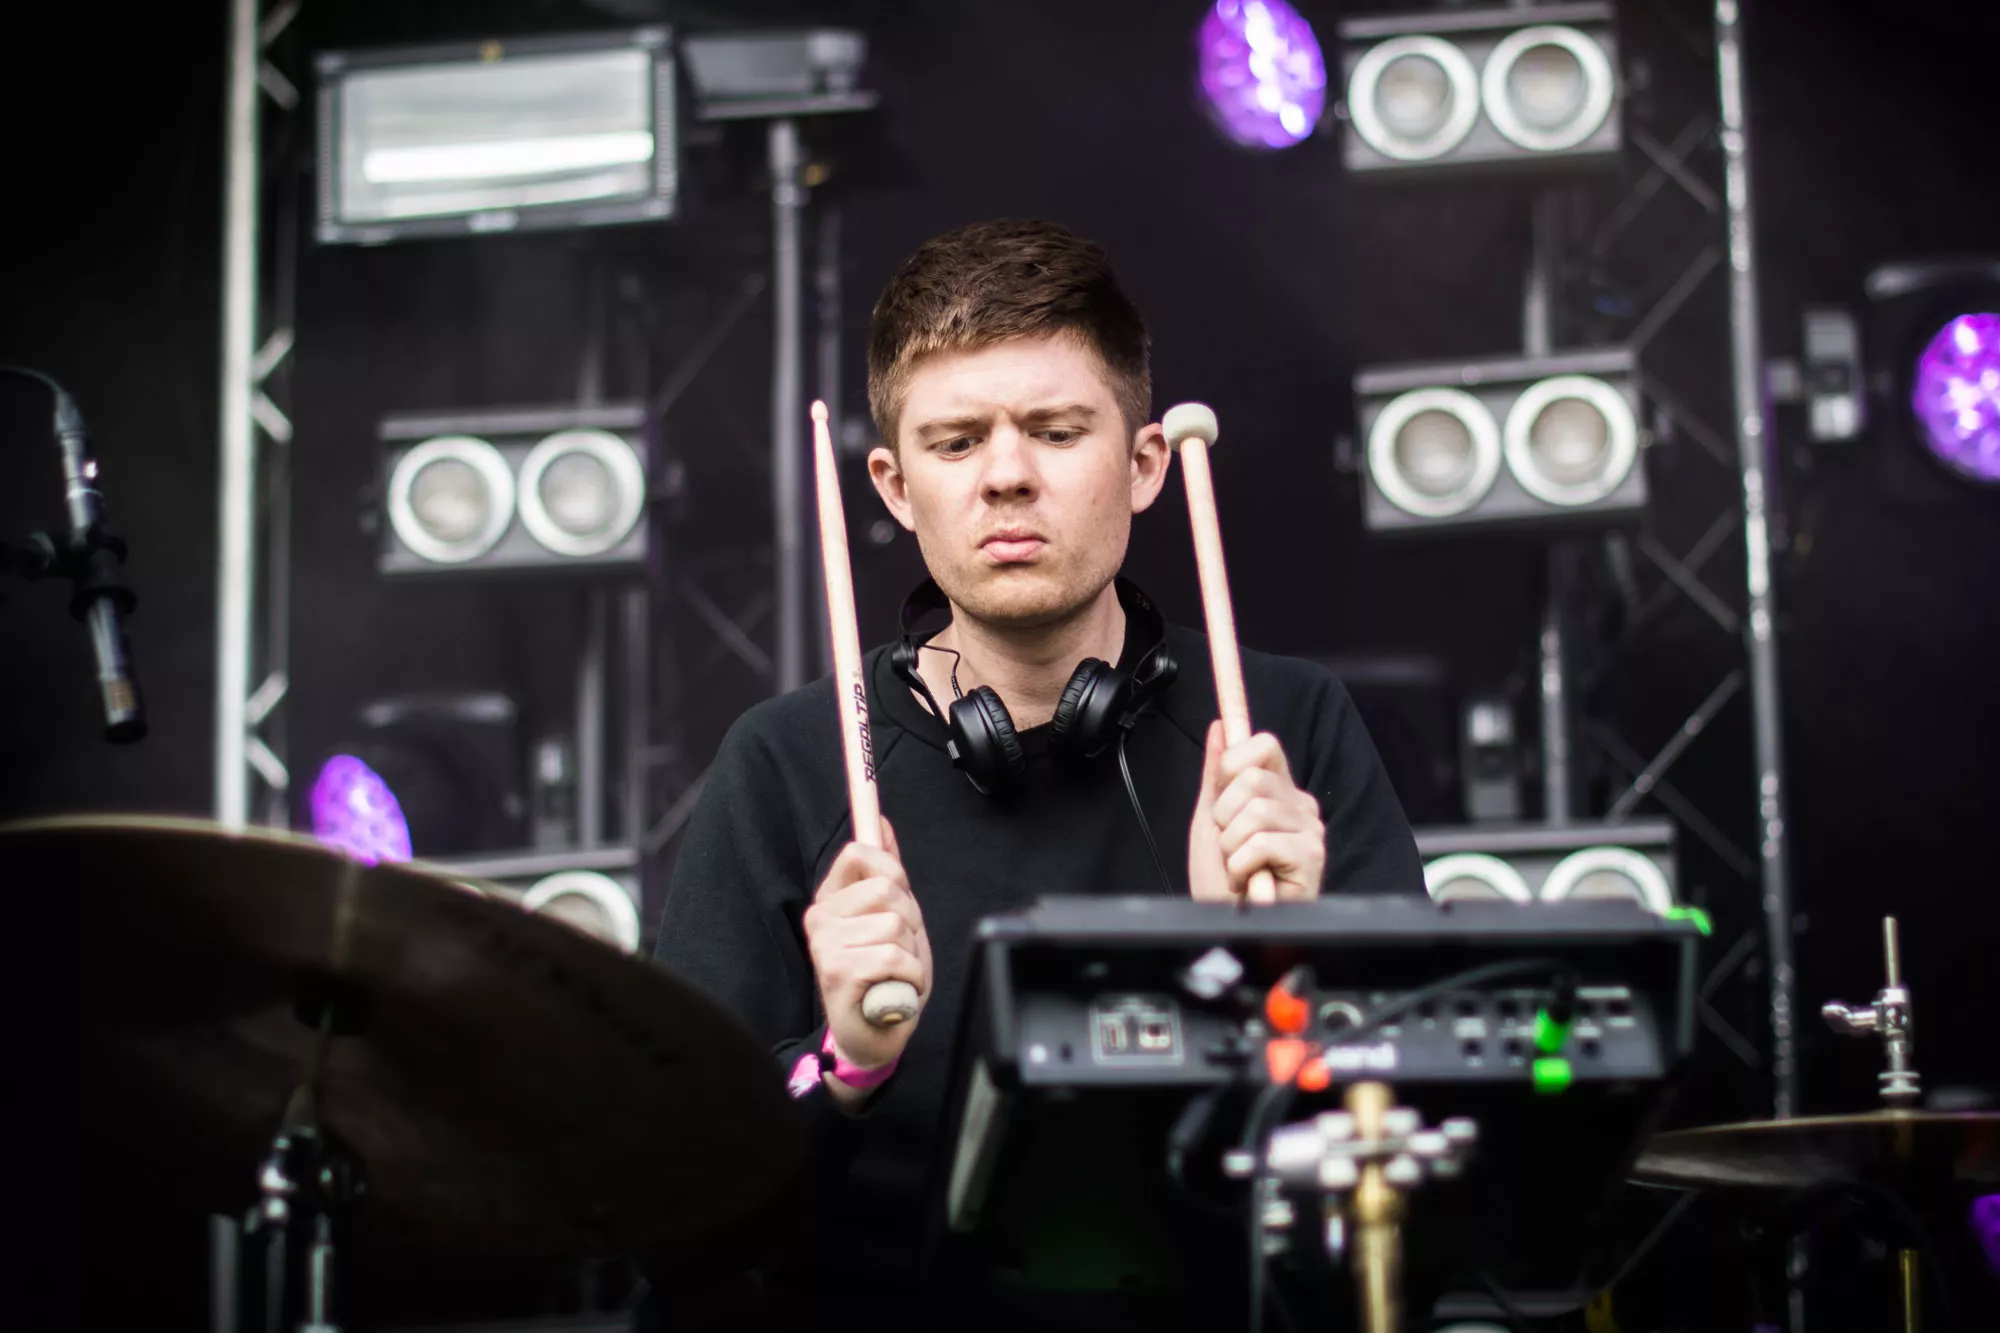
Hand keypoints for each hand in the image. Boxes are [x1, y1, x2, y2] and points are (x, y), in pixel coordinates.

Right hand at [803, 817, 931, 1079]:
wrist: (871, 1035)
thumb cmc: (883, 976)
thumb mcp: (891, 916)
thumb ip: (884, 871)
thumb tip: (880, 823)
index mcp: (831, 899)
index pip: (859, 853)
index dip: (892, 869)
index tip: (901, 895)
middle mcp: (821, 918)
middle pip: (888, 889)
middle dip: (911, 921)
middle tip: (900, 949)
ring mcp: (826, 944)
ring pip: (896, 925)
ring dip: (912, 954)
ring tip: (896, 973)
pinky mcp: (838, 970)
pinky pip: (896, 956)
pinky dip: (911, 976)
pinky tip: (895, 989)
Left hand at [1188, 721, 1325, 902]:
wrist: (1228, 921)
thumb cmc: (1223, 879)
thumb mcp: (1211, 820)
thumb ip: (1217, 774)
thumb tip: (1220, 727)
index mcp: (1278, 791)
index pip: (1264, 745)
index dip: (1234, 762)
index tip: (1222, 791)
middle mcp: (1300, 805)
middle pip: (1251, 778)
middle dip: (1224, 815)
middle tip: (1230, 844)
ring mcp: (1309, 831)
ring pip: (1255, 811)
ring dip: (1231, 845)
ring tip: (1239, 865)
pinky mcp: (1311, 856)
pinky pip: (1261, 842)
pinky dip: (1241, 864)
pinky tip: (1248, 879)